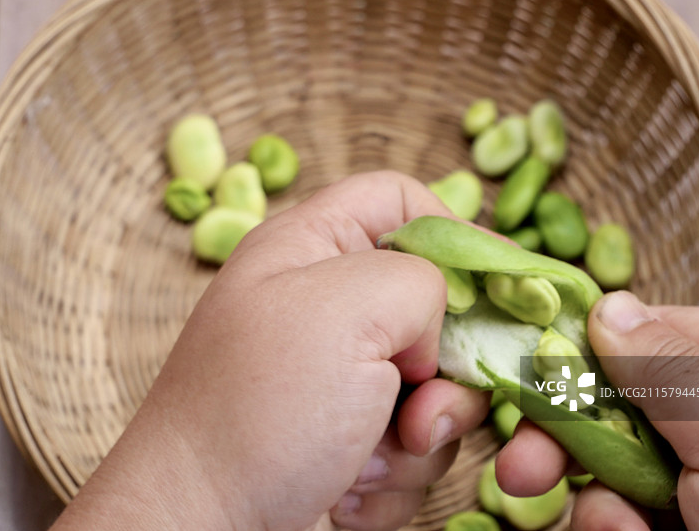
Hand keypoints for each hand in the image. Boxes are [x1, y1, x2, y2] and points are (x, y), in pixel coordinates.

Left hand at [50, 171, 488, 530]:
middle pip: (437, 308)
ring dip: (415, 439)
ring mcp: (339, 378)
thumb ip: (419, 280)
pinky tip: (342, 492)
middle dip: (444, 370)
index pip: (401, 201)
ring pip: (435, 389)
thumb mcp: (345, 309)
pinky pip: (413, 447)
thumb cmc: (262, 409)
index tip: (498, 288)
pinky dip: (391, 479)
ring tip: (363, 463)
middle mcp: (327, 308)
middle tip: (417, 410)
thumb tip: (433, 329)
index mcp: (311, 248)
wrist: (200, 529)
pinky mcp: (349, 440)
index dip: (458, 232)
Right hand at [495, 290, 698, 529]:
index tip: (532, 368)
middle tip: (520, 467)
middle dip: (561, 435)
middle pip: (608, 399)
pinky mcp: (668, 520)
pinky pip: (612, 510)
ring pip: (602, 461)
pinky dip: (611, 528)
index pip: (646, 331)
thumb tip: (606, 306)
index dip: (583, 348)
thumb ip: (668, 365)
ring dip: (597, 499)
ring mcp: (689, 474)